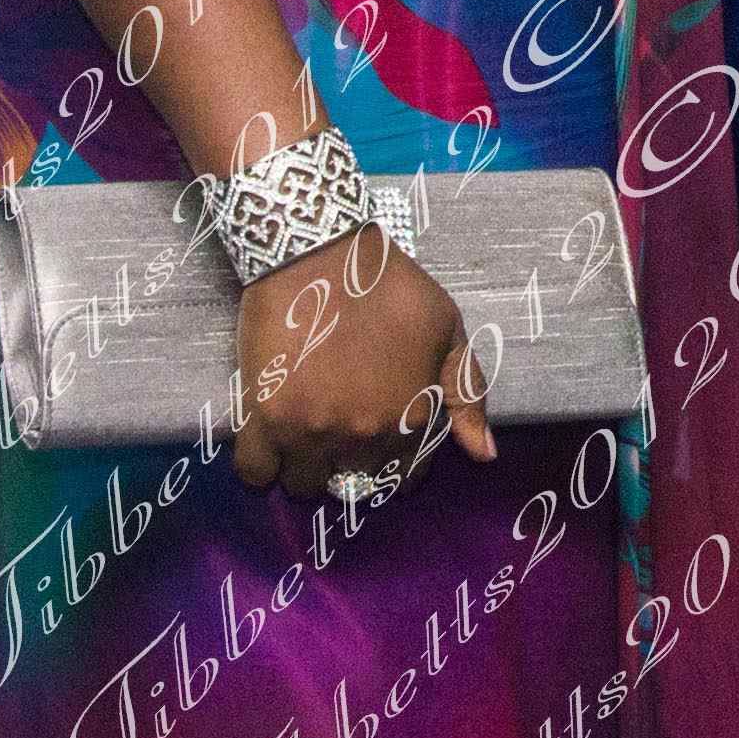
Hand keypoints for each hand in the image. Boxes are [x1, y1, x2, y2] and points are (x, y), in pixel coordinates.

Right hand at [229, 230, 496, 502]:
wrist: (319, 251)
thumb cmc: (389, 286)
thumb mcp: (447, 329)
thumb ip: (467, 394)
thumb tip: (485, 455)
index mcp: (411, 418)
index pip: (404, 476)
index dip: (392, 461)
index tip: (375, 438)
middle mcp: (362, 435)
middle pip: (352, 484)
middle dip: (348, 463)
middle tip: (338, 426)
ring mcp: (310, 430)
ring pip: (303, 486)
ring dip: (304, 468)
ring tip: (304, 432)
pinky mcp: (263, 417)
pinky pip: (253, 472)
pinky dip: (259, 465)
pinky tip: (268, 441)